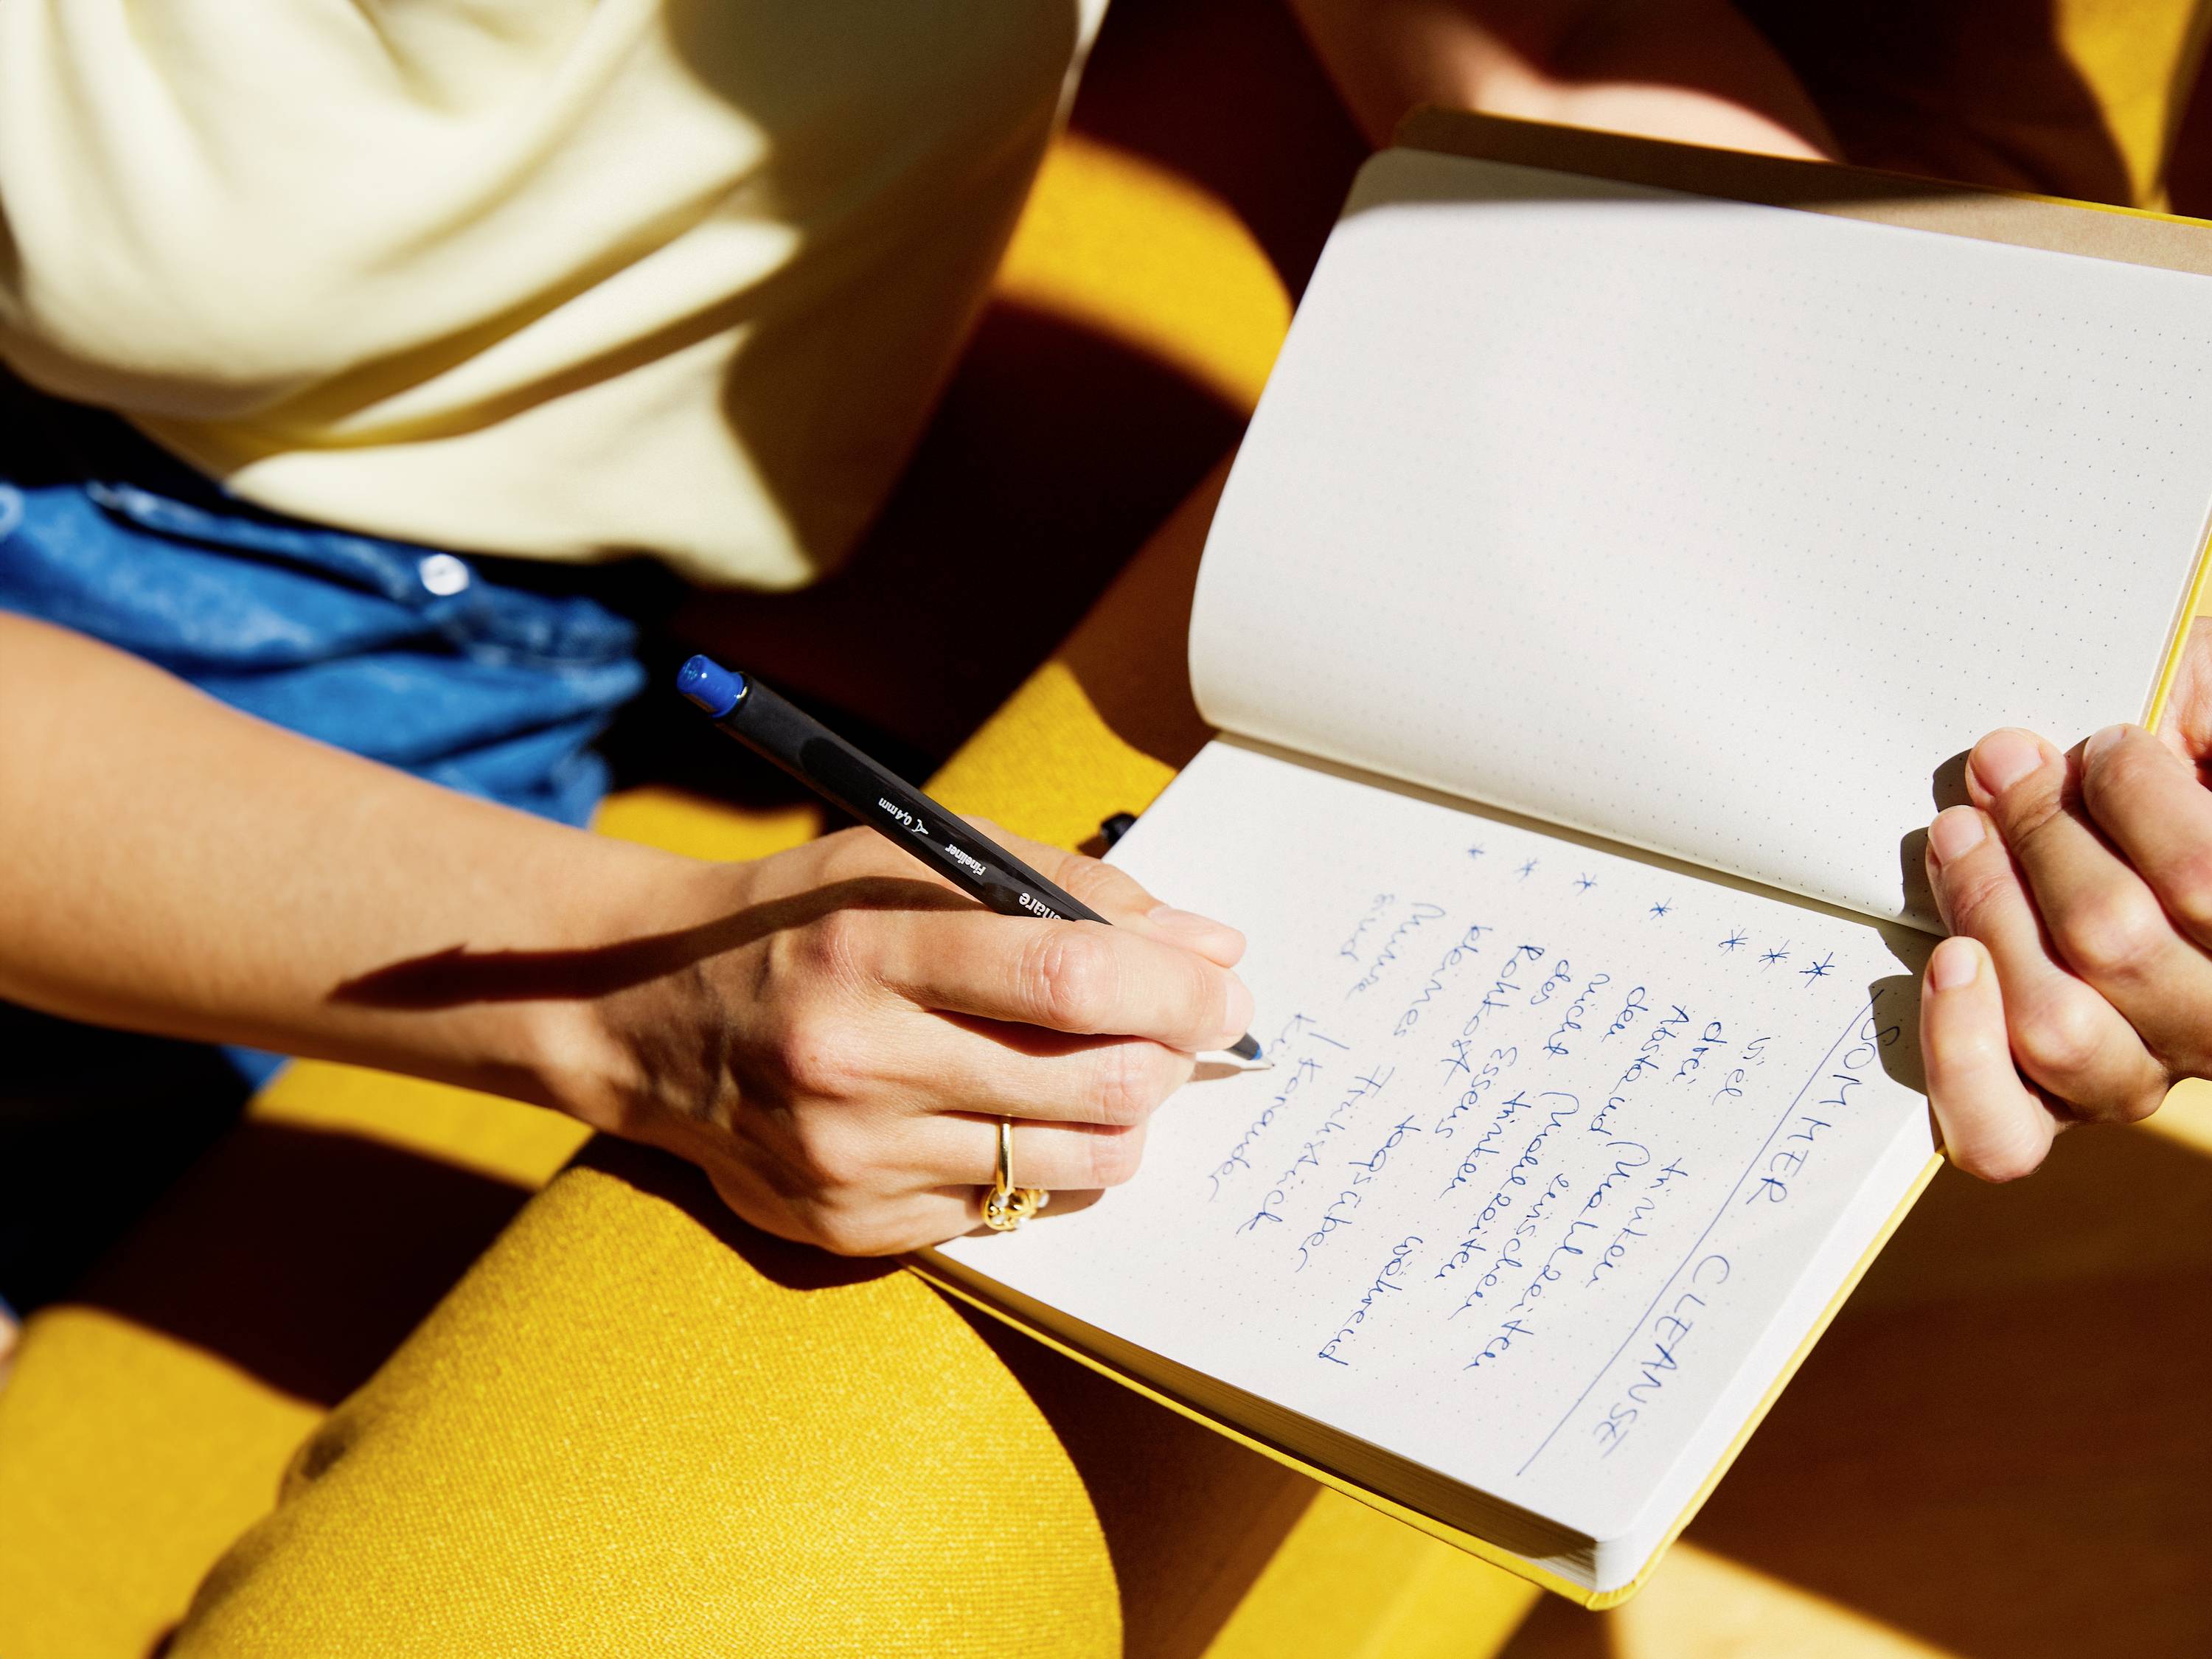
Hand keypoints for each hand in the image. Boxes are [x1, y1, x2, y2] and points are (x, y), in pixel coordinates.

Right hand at [572, 824, 1250, 1253]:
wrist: (648, 1016)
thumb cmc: (805, 920)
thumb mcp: (913, 860)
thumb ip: (1064, 889)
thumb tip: (1207, 943)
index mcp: (870, 947)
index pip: (1068, 974)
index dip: (1176, 985)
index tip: (1227, 989)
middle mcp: (856, 1061)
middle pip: (1094, 1080)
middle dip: (1173, 1055)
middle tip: (1186, 1031)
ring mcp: (851, 1159)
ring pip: (1074, 1162)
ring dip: (1125, 1117)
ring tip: (1110, 1072)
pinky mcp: (849, 1229)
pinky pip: (1012, 1208)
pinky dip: (1048, 1163)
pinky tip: (1017, 1115)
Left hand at [1919, 621, 2211, 1178]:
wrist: (2149, 891)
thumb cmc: (2186, 805)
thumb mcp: (2210, 757)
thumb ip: (2206, 725)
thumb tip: (2173, 684)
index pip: (2202, 883)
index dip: (2140, 798)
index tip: (2101, 742)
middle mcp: (2207, 1025)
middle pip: (2114, 939)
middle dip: (2041, 834)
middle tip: (2000, 765)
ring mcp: (2129, 1076)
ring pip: (2055, 1027)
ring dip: (1990, 911)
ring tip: (1955, 833)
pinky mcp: (2047, 1111)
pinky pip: (2001, 1132)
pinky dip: (1960, 1056)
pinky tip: (1944, 963)